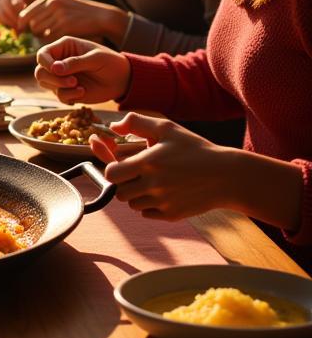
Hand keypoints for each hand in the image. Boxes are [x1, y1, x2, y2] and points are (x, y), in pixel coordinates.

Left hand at [17, 0, 128, 44]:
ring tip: (52, 37)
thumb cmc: (80, 13)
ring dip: (42, 37)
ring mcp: (59, 14)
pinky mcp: (65, 26)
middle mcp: (53, 3)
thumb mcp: (63, 3)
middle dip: (34, 32)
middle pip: (31, 24)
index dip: (22, 24)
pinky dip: (52, 41)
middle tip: (42, 36)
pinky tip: (60, 39)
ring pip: (39, 31)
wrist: (103, 17)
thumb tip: (23, 20)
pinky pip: (49, 37)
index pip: (26, 13)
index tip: (23, 32)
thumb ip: (45, 8)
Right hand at [34, 36, 130, 103]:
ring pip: (46, 84)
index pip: (43, 54)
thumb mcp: (95, 58)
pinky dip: (68, 97)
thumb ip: (75, 63)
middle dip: (53, 79)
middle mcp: (59, 61)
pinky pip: (58, 96)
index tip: (56, 70)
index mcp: (64, 47)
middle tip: (72, 82)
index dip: (45, 63)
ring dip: (60, 88)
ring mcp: (62, 77)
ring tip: (79, 87)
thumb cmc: (110, 62)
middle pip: (40, 72)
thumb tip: (55, 68)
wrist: (122, 80)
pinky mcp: (67, 90)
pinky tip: (82, 92)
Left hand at [91, 114, 227, 221]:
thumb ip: (136, 122)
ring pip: (131, 203)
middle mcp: (153, 185)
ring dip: (135, 193)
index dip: (111, 167)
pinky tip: (161, 192)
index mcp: (148, 163)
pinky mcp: (171, 215)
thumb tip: (113, 126)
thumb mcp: (167, 128)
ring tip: (151, 180)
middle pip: (119, 191)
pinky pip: (146, 213)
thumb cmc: (195, 149)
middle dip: (122, 182)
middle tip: (135, 172)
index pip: (111, 173)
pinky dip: (148, 204)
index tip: (118, 162)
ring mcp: (162, 202)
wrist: (227, 176)